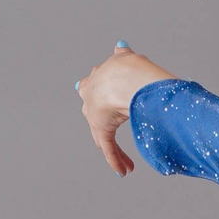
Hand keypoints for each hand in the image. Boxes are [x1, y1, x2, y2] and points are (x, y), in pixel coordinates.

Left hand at [75, 46, 170, 176]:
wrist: (125, 77)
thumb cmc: (128, 67)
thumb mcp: (125, 57)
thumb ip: (123, 56)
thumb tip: (120, 47)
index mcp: (94, 80)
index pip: (90, 89)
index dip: (97, 96)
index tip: (99, 102)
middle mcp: (90, 99)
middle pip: (96, 118)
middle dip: (104, 130)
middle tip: (111, 143)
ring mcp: (95, 116)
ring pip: (103, 138)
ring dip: (115, 153)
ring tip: (126, 166)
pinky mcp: (102, 130)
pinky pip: (109, 148)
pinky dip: (116, 160)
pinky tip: (122, 171)